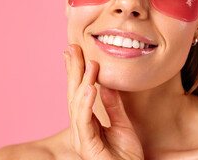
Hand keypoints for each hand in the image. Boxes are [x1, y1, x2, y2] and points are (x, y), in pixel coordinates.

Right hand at [63, 44, 143, 159]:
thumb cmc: (125, 156)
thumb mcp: (122, 124)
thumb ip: (113, 105)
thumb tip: (104, 83)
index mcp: (87, 122)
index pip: (79, 92)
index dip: (76, 72)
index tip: (74, 52)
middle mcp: (81, 128)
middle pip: (74, 94)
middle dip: (73, 70)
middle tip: (72, 48)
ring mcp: (82, 137)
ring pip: (77, 105)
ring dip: (82, 82)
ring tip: (88, 63)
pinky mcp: (87, 146)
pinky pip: (84, 122)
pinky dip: (86, 103)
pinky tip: (90, 87)